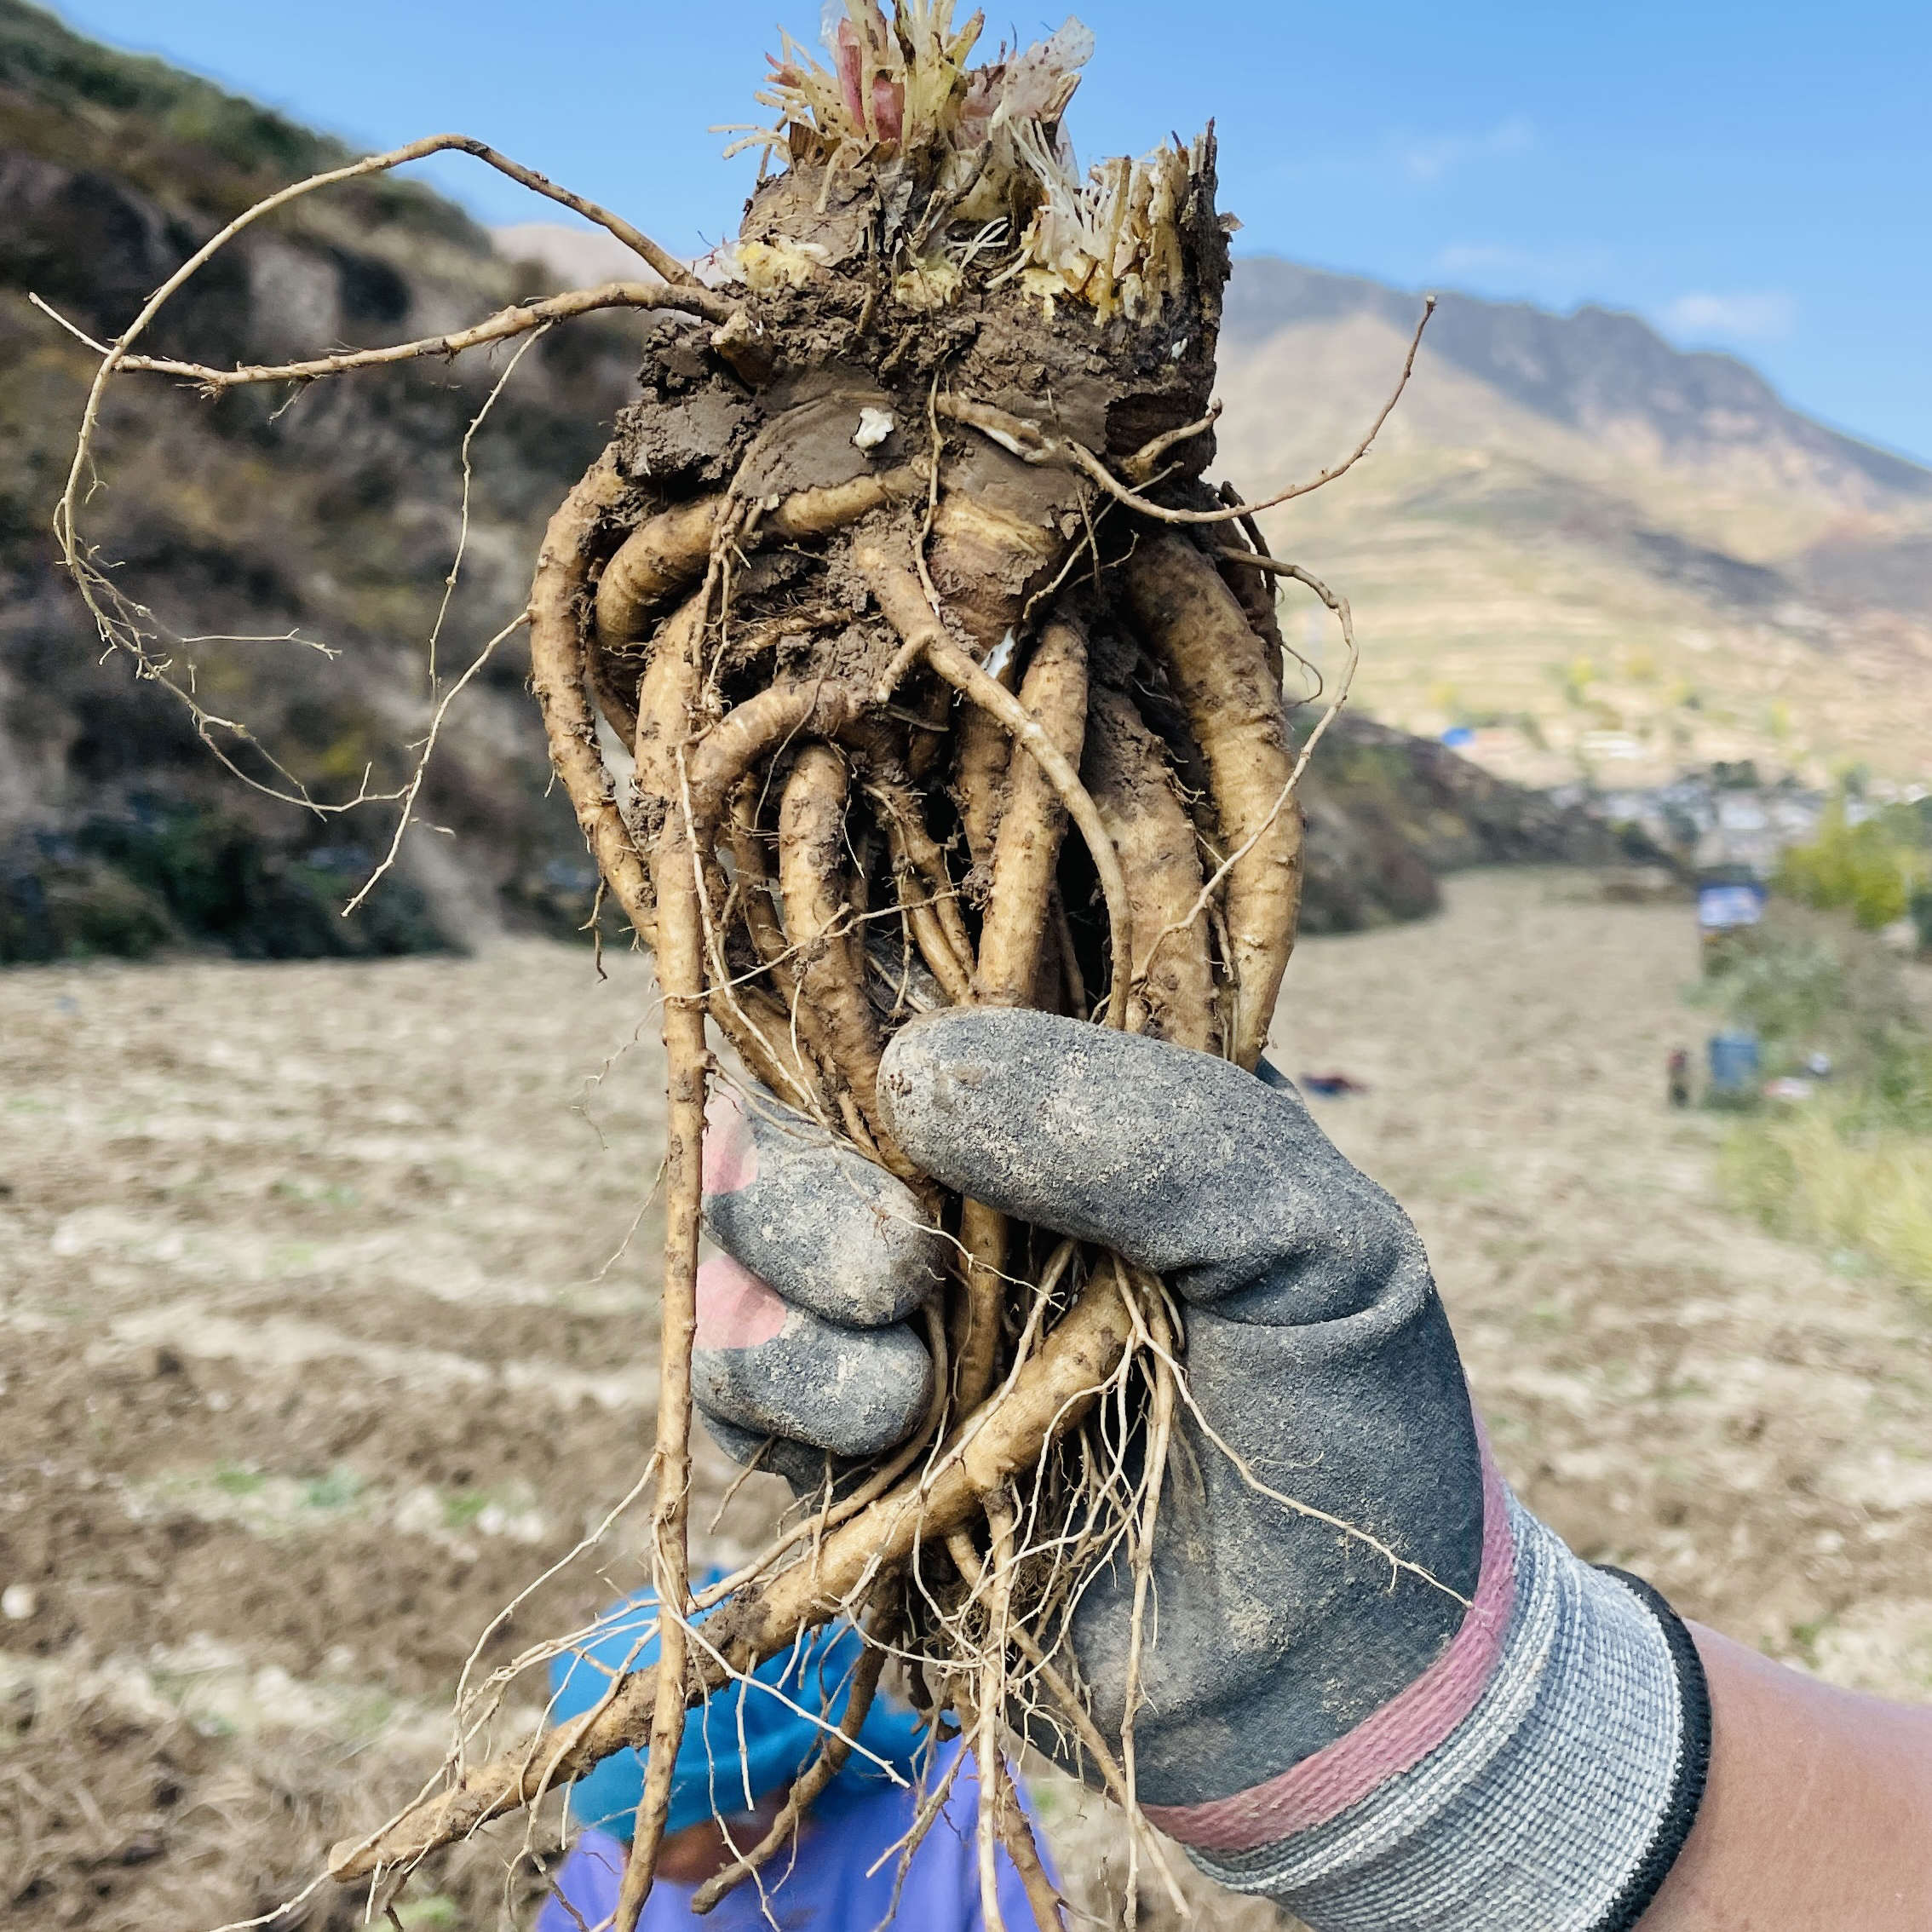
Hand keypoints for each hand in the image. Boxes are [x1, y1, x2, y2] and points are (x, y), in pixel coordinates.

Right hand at [695, 1007, 1486, 1810]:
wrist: (1335, 1682)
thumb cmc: (1352, 1425)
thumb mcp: (1307, 1239)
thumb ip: (1142, 1129)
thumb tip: (918, 1070)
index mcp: (1078, 1106)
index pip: (931, 990)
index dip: (874, 1005)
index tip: (902, 1087)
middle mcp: (972, 1195)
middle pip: (799, 1117)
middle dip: (809, 1191)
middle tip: (895, 1270)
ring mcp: (902, 1317)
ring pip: (744, 1246)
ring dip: (784, 1307)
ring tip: (898, 1388)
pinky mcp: (852, 1446)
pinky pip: (738, 1385)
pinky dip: (773, 1397)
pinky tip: (874, 1434)